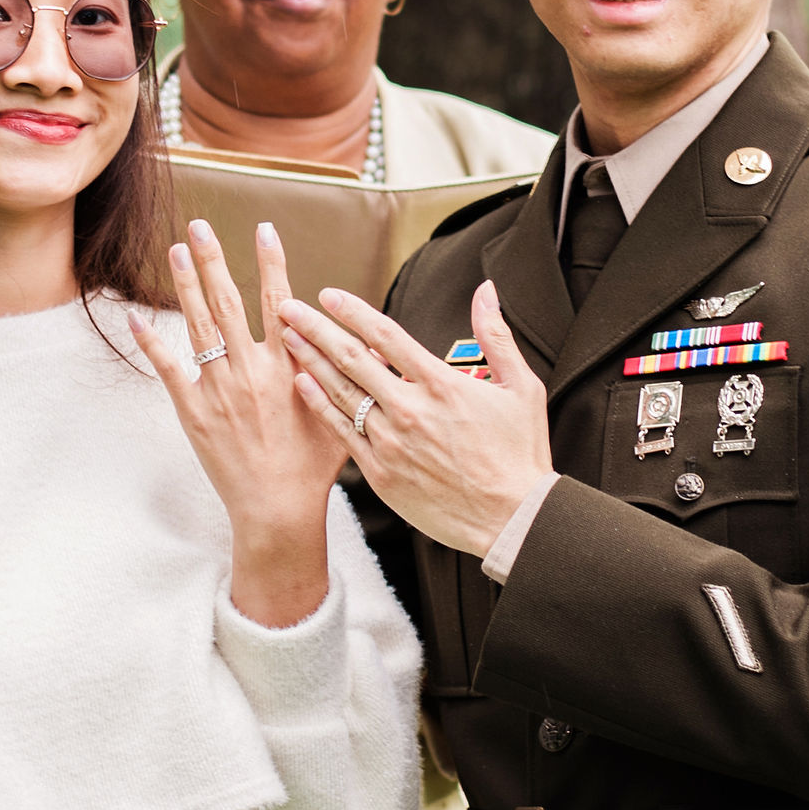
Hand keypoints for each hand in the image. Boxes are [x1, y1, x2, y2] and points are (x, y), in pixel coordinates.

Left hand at [140, 219, 345, 627]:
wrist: (277, 510)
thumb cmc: (313, 469)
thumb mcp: (339, 415)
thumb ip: (342, 375)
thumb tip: (360, 342)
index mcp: (288, 369)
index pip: (280, 303)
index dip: (272, 263)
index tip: (264, 229)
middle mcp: (251, 372)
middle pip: (229, 303)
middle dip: (214, 260)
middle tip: (199, 226)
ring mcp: (218, 391)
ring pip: (198, 326)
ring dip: (185, 285)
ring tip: (175, 251)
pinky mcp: (193, 413)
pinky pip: (168, 370)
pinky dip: (150, 342)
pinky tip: (134, 316)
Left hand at [278, 280, 552, 558]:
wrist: (512, 519)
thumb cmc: (520, 454)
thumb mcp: (521, 387)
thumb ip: (496, 335)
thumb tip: (486, 290)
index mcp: (441, 384)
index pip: (385, 335)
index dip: (353, 311)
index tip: (329, 295)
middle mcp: (409, 409)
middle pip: (351, 358)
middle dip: (315, 329)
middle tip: (288, 307)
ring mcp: (391, 443)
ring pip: (340, 393)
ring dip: (309, 362)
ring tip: (286, 339)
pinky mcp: (381, 474)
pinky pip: (342, 434)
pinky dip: (320, 406)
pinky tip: (302, 386)